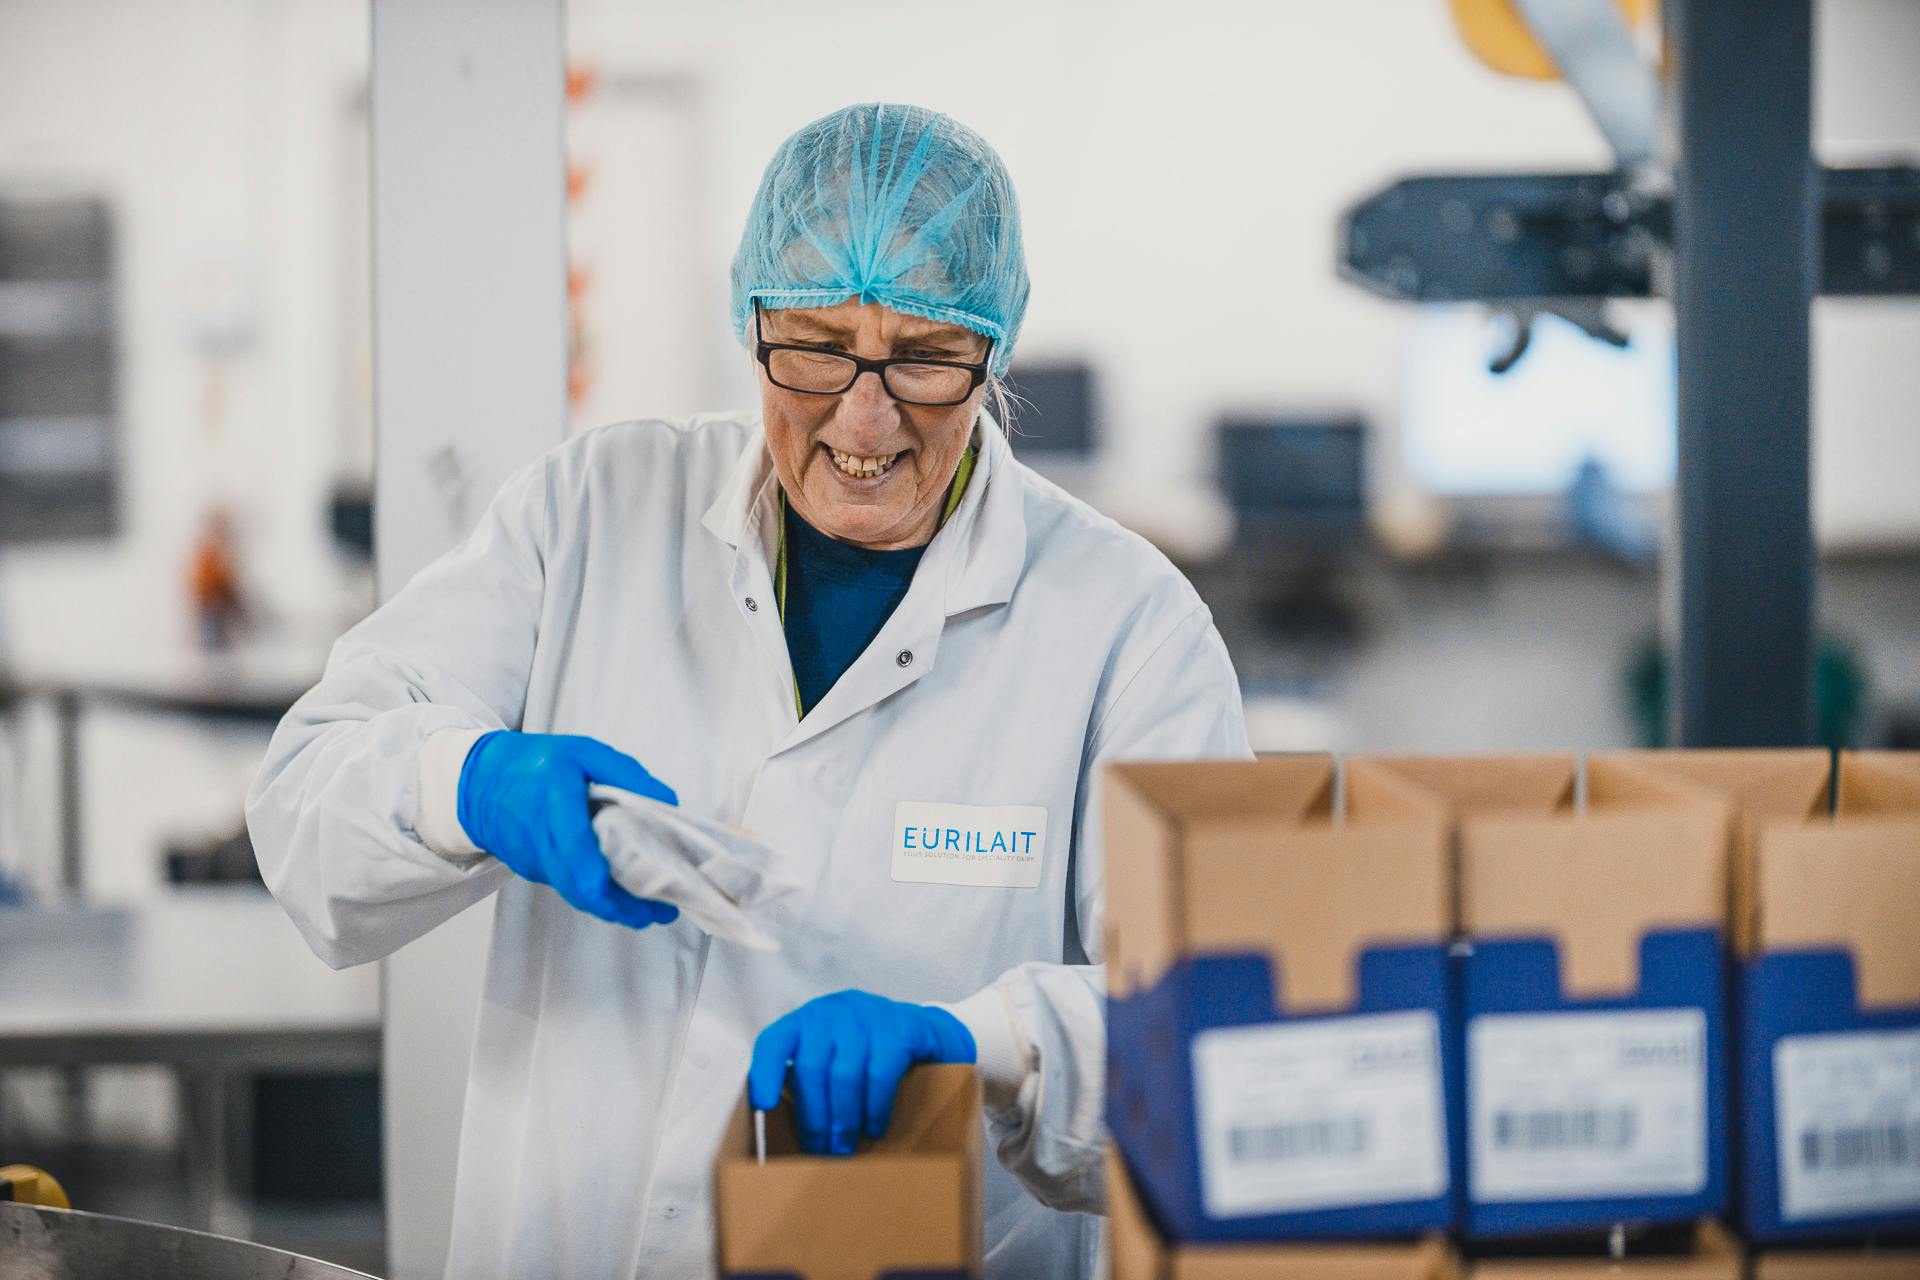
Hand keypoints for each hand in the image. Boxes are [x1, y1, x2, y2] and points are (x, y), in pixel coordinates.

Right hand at [457, 730, 679, 929]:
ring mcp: (534, 860)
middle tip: (661, 912)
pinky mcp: (534, 871)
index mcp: (554, 801)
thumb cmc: (536, 764)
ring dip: (614, 906)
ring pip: (576, 893)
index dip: (592, 872)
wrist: (479, 783)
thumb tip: (666, 802)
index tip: (618, 892)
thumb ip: (626, 774)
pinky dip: (597, 894)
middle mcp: (541, 838)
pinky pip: (568, 886)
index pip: (572, 843)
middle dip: (621, 906)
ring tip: (652, 909)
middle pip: (578, 885)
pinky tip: (623, 892)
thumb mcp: (584, 752)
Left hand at [749, 990, 975, 1154]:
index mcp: (808, 1021)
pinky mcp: (900, 1027)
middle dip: (815, 1117)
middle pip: (812, 1067)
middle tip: (821, 1151)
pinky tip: (875, 1128)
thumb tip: (798, 1137)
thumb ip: (813, 1082)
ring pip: (845, 1073)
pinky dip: (875, 1107)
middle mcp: (833, 1010)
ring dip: (844, 1119)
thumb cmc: (871, 1057)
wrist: (929, 1033)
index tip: (764, 1106)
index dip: (765, 1072)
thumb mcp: (836, 1058)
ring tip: (844, 1148)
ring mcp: (868, 1014)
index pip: (775, 1041)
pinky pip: (880, 1073)